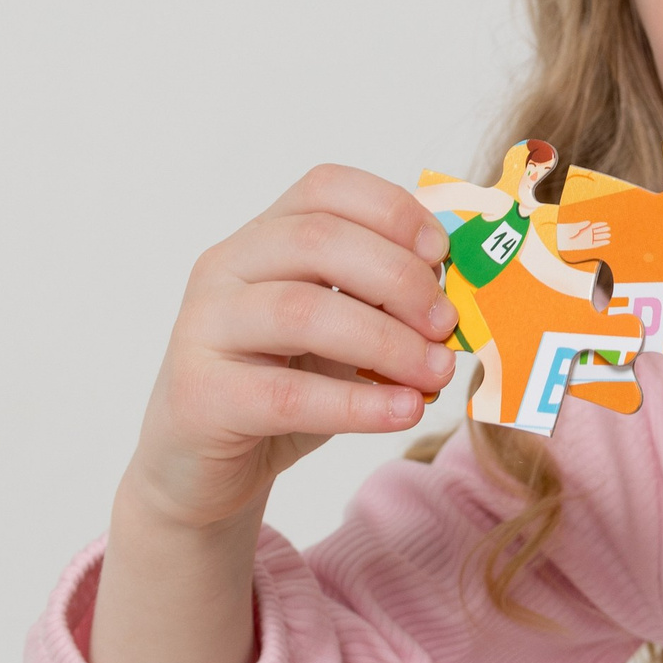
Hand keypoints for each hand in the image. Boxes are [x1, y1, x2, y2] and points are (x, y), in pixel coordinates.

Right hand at [88, 168, 455, 662]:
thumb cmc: (282, 390)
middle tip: (448, 322)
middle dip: (398, 277)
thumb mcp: (339, 338)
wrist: (200, 473)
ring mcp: (204, 330)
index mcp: (260, 239)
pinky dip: (358, 402)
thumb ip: (384, 309)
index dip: (392, 209)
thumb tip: (463, 299)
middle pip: (317, 239)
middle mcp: (224, 269)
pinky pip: (289, 394)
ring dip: (386, 340)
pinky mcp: (200, 397)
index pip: (324, 188)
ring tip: (436, 373)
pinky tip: (403, 411)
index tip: (444, 254)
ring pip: (302, 312)